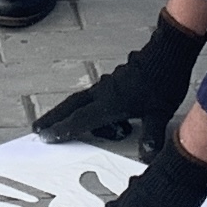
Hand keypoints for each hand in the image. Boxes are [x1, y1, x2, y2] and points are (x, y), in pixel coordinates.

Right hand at [32, 15, 203, 150]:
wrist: (169, 50)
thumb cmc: (164, 79)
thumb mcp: (159, 113)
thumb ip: (151, 135)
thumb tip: (148, 155)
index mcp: (109, 103)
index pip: (79, 120)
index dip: (62, 130)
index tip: (45, 137)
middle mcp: (104, 92)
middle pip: (71, 106)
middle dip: (53, 117)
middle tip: (37, 127)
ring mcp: (109, 83)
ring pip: (82, 99)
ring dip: (68, 110)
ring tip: (59, 121)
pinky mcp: (116, 78)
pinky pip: (95, 94)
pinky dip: (87, 104)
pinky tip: (96, 109)